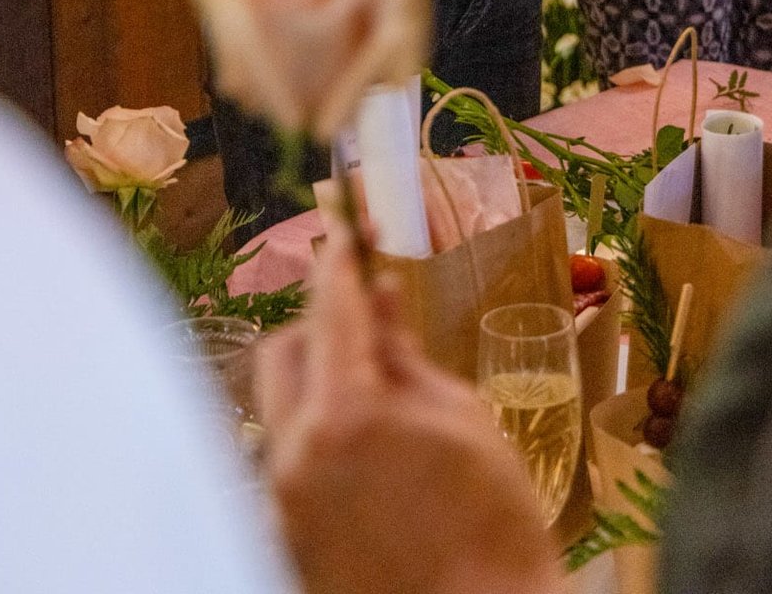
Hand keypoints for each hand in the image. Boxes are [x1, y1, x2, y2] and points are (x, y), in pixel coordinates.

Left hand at [257, 234, 561, 593]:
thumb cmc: (492, 524)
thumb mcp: (463, 419)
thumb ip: (407, 357)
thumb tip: (380, 299)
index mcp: (344, 416)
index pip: (331, 311)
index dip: (343, 262)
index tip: (352, 231)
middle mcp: (293, 457)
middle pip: (283, 353)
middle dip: (321, 325)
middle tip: (370, 320)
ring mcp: (279, 504)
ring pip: (283, 410)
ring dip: (322, 385)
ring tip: (384, 398)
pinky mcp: (281, 540)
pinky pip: (289, 463)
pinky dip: (320, 438)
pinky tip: (370, 453)